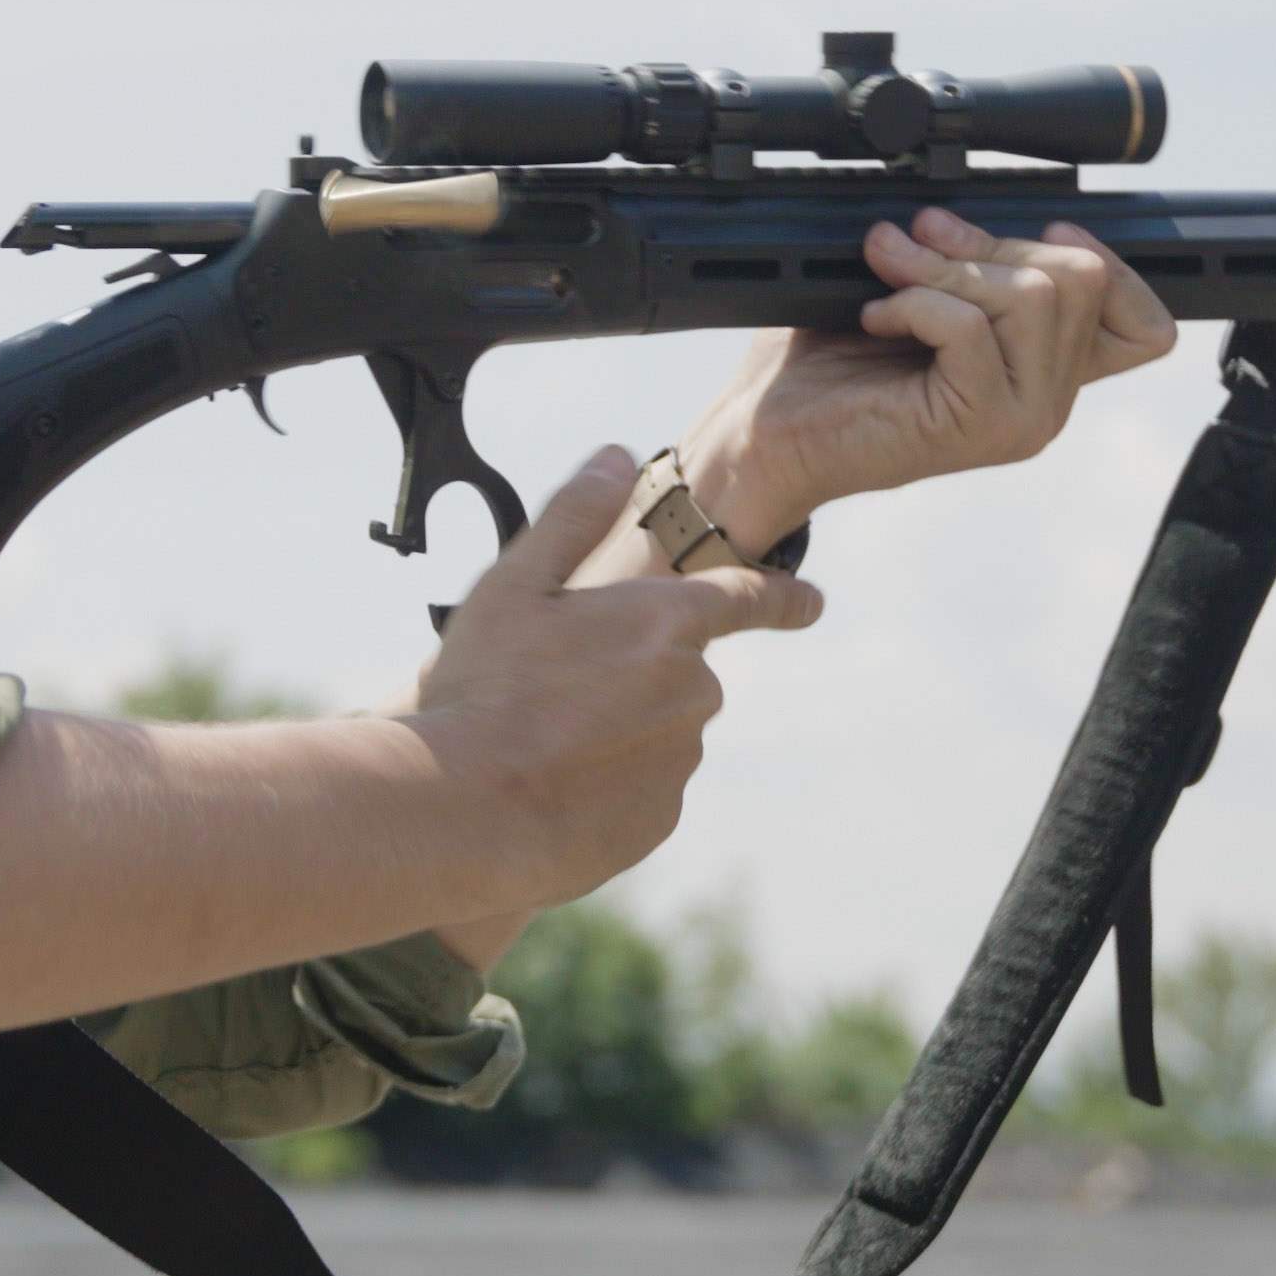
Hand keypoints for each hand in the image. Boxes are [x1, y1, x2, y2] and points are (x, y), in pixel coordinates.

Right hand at [411, 448, 821, 909]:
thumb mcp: (513, 584)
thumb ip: (572, 517)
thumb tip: (615, 456)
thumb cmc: (483, 689)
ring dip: (616, 730)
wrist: (465, 811)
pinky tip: (551, 786)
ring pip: (658, 731)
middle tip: (552, 686)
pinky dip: (607, 785)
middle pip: (677, 671)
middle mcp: (692, 689)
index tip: (811, 602)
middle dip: (629, 673)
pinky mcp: (660, 819)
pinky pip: (643, 790)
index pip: (745, 598)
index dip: (780, 597)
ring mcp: (679, 759)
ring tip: (539, 740)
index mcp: (663, 622)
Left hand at [679, 208, 1177, 541]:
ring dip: (946, 265)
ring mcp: (1022, 419)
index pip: (1149, 326)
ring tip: (887, 275)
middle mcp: (1049, 402)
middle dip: (991, 240)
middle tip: (914, 245)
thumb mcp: (919, 295)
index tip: (1032, 231)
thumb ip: (971, 261)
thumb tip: (969, 207)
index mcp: (1047, 372)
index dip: (1109, 261)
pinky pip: (971, 325)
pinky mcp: (979, 426)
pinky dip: (916, 301)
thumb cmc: (830, 366)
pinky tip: (876, 317)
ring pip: (1034, 293)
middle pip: (1082, 277)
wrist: (769, 436)